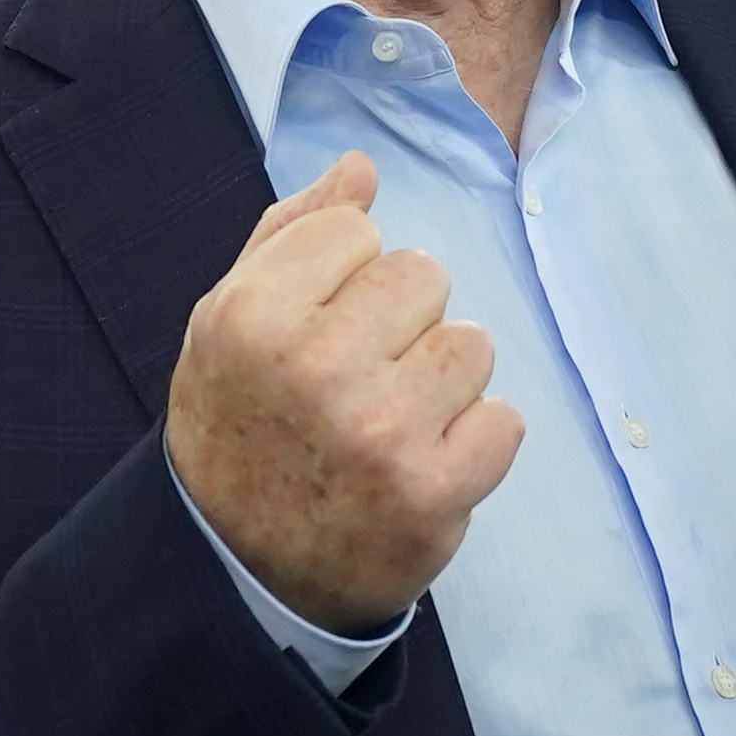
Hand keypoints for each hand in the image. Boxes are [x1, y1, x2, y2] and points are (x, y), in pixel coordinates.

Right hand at [165, 155, 520, 640]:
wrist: (240, 570)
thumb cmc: (242, 429)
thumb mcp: (231, 326)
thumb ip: (292, 235)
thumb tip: (361, 166)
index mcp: (253, 316)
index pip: (357, 232)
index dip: (344, 279)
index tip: (317, 332)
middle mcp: (314, 368)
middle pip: (424, 275)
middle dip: (401, 323)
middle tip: (357, 383)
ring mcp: (378, 433)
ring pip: (472, 344)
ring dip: (443, 382)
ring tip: (390, 423)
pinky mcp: (433, 494)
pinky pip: (504, 419)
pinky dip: (474, 443)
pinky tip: (423, 464)